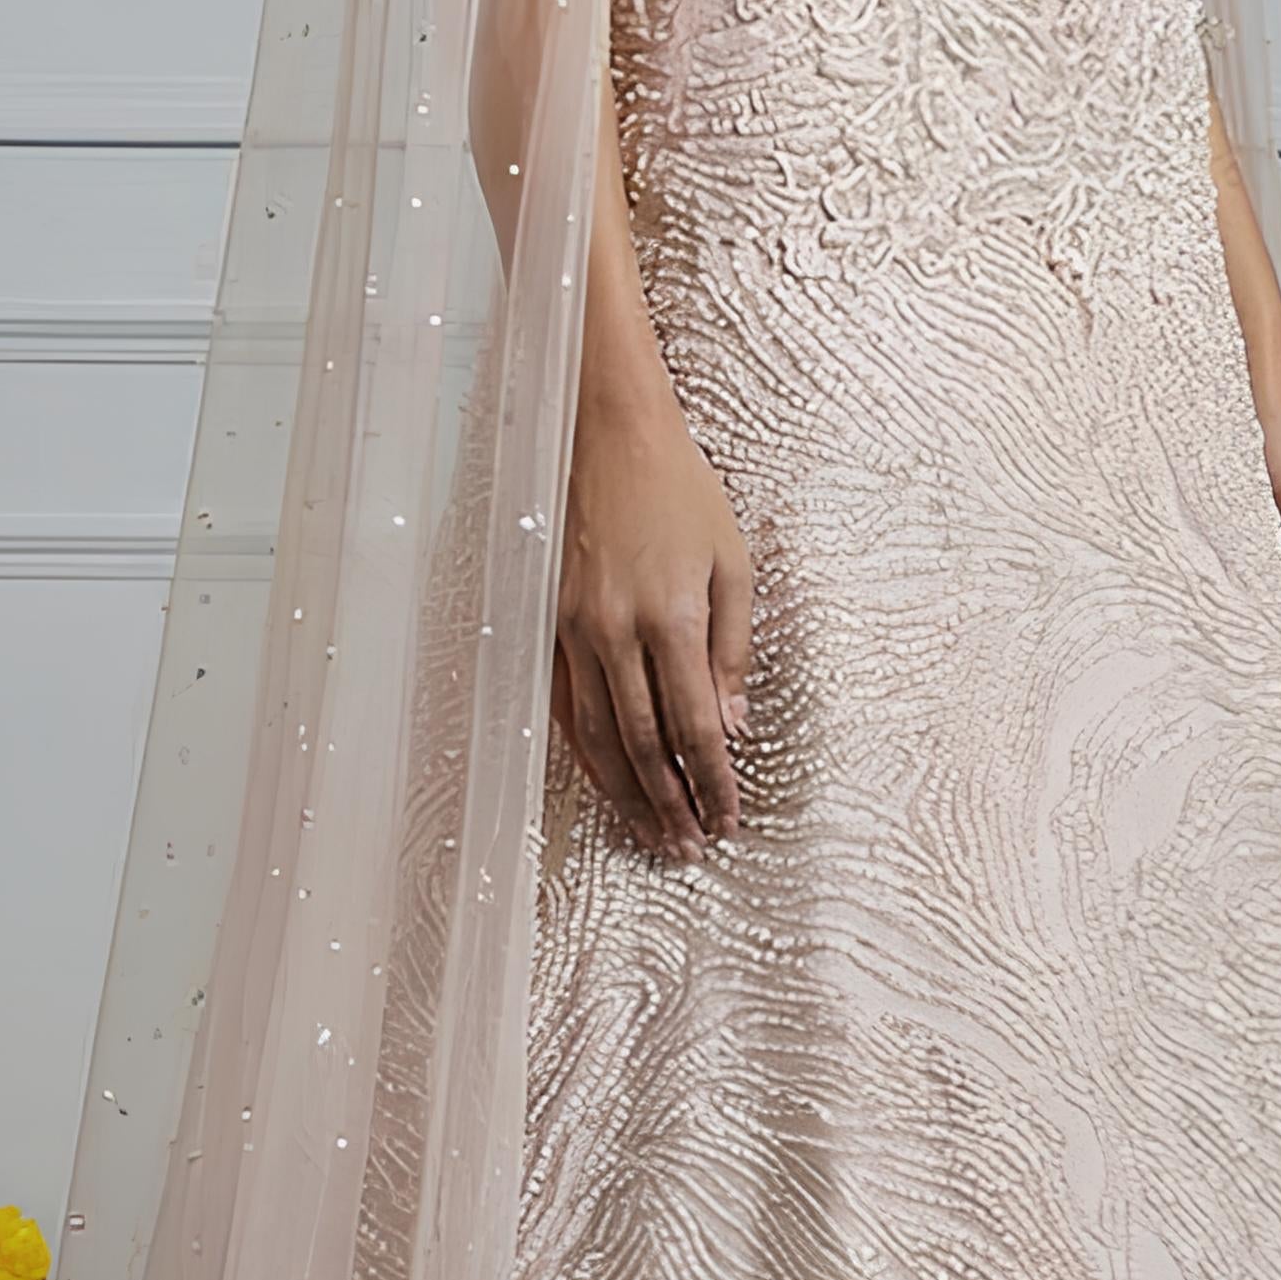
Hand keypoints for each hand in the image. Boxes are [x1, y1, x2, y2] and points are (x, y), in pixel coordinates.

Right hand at [555, 375, 753, 856]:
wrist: (605, 432)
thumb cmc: (680, 489)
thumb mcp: (732, 562)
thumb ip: (735, 647)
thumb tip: (732, 725)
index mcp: (670, 616)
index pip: (695, 726)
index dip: (713, 782)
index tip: (730, 820)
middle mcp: (614, 632)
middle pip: (641, 745)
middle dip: (669, 804)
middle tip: (690, 847)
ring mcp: (571, 630)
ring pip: (594, 736)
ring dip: (624, 793)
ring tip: (650, 833)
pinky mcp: (546, 623)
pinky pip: (562, 707)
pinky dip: (583, 754)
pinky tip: (603, 781)